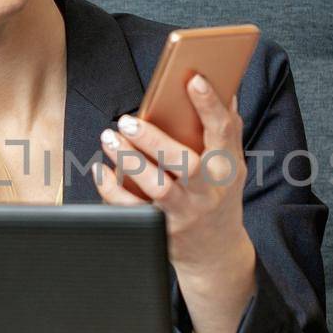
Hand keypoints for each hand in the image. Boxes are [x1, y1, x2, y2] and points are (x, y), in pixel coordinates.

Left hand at [92, 73, 256, 332]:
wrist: (216, 252)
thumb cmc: (219, 196)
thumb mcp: (232, 165)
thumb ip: (227, 129)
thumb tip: (226, 86)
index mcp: (228, 168)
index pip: (223, 132)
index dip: (210, 105)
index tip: (193, 79)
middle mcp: (208, 193)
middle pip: (184, 164)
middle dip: (154, 140)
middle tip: (127, 119)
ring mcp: (185, 214)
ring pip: (157, 188)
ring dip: (129, 160)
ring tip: (109, 136)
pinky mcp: (163, 231)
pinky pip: (132, 210)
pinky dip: (111, 189)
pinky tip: (100, 168)